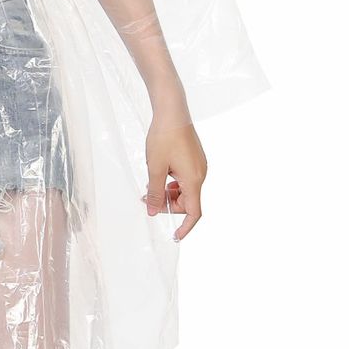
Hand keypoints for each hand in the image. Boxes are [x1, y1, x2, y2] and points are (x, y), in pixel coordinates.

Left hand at [143, 112, 206, 239]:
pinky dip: (173, 183)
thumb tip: (154, 212)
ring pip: (186, 190)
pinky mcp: (195, 159)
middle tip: (147, 199)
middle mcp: (201, 174)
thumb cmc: (163, 137)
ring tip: (151, 185)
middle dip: (169, 205)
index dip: (185, 227)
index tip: (175, 236)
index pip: (194, 212)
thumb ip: (156, 193)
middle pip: (187, 202)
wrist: (172, 111)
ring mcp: (199, 166)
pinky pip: (186, 179)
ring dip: (169, 193)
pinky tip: (160, 174)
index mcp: (193, 179)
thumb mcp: (155, 168)